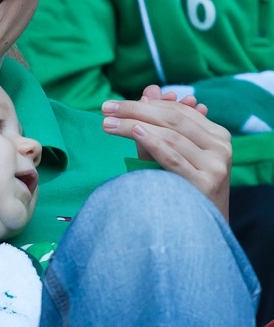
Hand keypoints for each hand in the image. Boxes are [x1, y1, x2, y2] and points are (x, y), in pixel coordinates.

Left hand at [101, 85, 231, 219]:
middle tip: (106, 108)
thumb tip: (147, 91)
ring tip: (108, 123)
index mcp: (217, 137)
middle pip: (173, 119)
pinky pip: (173, 157)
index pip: (178, 111)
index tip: (115, 105)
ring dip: (134, 124)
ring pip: (171, 135)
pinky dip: (152, 142)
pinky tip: (133, 132)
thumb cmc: (182, 194)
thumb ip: (158, 127)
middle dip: (136, 110)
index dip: (146, 103)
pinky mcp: (205, 183)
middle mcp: (221, 148)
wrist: (200, 235)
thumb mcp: (172, 157)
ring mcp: (215, 165)